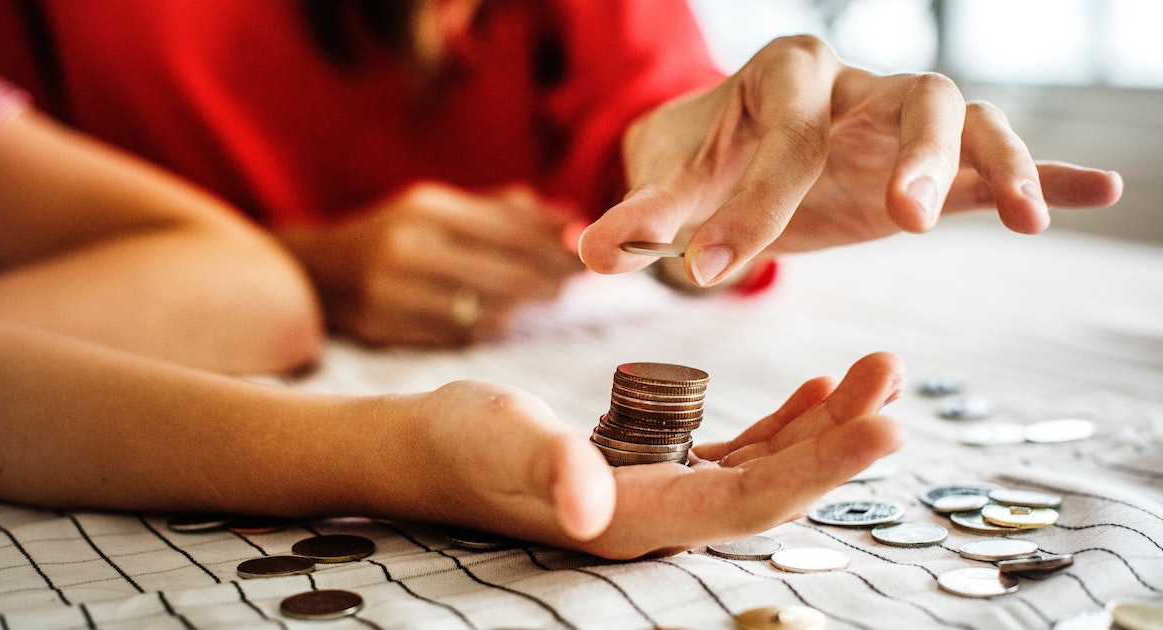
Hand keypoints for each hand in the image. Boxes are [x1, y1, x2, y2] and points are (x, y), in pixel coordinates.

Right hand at [280, 182, 584, 345]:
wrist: (318, 270)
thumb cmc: (394, 235)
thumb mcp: (440, 208)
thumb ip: (504, 211)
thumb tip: (571, 217)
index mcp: (427, 209)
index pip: (510, 230)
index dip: (555, 246)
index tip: (586, 254)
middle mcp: (408, 247)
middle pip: (504, 273)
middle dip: (549, 279)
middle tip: (577, 283)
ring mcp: (393, 291)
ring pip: (484, 309)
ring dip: (524, 307)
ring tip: (546, 297)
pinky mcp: (385, 326)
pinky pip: (457, 334)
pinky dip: (489, 327)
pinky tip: (504, 318)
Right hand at [407, 352, 905, 558]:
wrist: (429, 447)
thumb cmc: (459, 443)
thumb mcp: (501, 442)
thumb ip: (549, 470)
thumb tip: (587, 506)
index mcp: (636, 520)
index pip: (749, 502)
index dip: (822, 470)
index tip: (886, 426)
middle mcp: (661, 518)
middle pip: (775, 486)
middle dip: (842, 439)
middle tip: (895, 379)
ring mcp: (662, 494)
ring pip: (766, 466)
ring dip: (824, 425)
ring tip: (875, 374)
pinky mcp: (654, 468)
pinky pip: (736, 451)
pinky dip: (783, 422)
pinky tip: (816, 392)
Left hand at [579, 35, 1123, 287]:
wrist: (731, 152)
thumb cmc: (701, 163)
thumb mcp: (669, 186)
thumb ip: (638, 218)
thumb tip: (589, 251)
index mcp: (781, 78)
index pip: (782, 137)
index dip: (749, 205)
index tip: (712, 271)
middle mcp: (851, 85)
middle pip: (908, 95)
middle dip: (911, 154)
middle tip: (902, 221)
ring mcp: (896, 119)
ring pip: (966, 116)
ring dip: (993, 161)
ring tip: (1021, 217)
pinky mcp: (928, 161)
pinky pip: (998, 156)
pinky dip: (1043, 173)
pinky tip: (1097, 193)